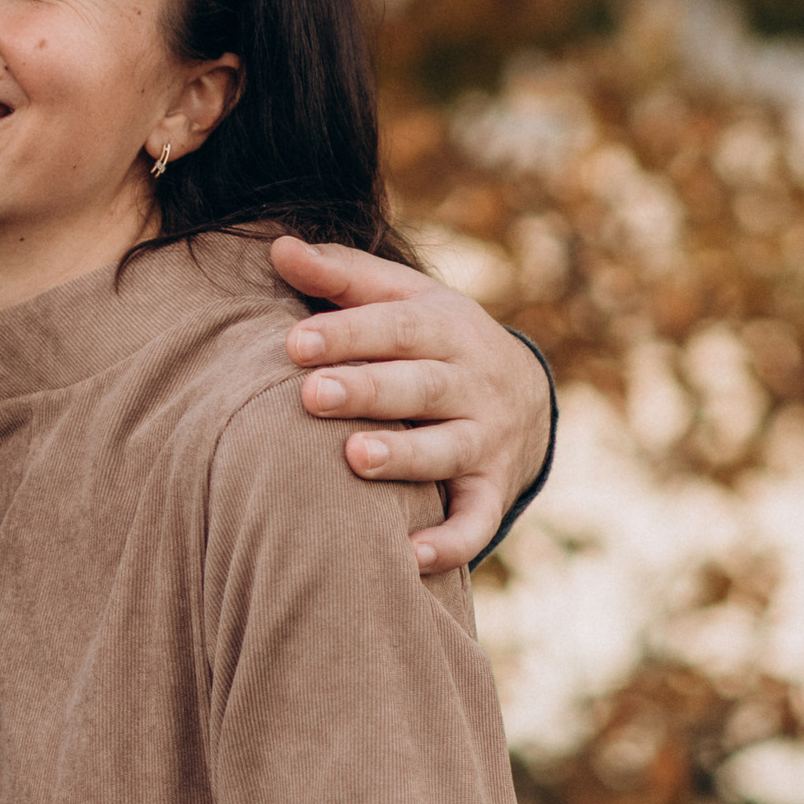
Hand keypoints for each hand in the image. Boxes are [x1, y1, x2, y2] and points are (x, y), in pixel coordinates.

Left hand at [271, 233, 551, 576]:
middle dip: (369, 390)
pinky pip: (476, 519)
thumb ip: (340, 276)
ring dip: (405, 456)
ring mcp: (486, 439)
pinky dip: (451, 541)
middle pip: (422, 385)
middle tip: (313, 395)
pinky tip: (409, 556)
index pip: (396, 326)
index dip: (347, 333)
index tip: (294, 342)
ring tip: (357, 459)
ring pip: (448, 449)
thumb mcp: (402, 299)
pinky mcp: (492, 490)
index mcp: (446, 327)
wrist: (526, 395)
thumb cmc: (433, 341)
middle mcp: (472, 382)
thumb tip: (277, 247)